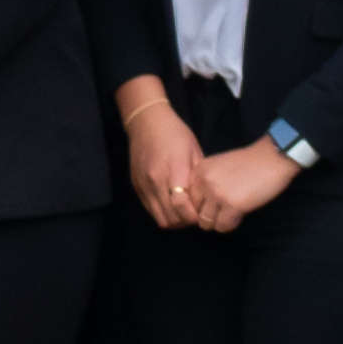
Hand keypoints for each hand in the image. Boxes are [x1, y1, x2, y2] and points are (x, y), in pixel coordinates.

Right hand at [117, 90, 209, 229]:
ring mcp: (144, 185)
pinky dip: (161, 212)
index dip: (193, 216)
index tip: (201, 213)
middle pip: (171, 217)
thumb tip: (205, 199)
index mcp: (174, 170)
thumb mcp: (194, 152)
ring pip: (159, 217)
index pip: (183, 206)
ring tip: (183, 213)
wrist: (147, 122)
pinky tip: (170, 205)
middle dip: (185, 221)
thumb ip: (198, 178)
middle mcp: (156, 180)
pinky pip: (150, 209)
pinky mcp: (137, 186)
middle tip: (194, 216)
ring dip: (173, 220)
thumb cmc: (175, 134)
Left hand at [193, 134, 298, 225]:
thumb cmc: (250, 163)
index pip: (188, 199)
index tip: (214, 206)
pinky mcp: (232, 205)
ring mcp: (217, 194)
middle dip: (209, 216)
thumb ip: (207, 182)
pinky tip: (239, 215)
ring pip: (207, 223)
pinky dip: (230, 225)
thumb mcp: (219, 165)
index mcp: (199, 171)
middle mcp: (204, 182)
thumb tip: (200, 208)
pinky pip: (222, 226)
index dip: (201, 206)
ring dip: (219, 222)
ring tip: (232, 214)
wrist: (273, 157)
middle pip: (196, 212)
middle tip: (223, 212)